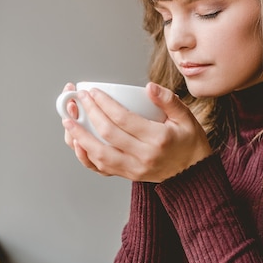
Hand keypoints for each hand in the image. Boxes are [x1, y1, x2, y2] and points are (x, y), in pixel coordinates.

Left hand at [61, 82, 211, 181]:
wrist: (193, 174)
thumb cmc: (190, 143)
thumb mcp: (186, 117)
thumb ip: (169, 100)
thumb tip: (148, 87)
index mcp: (159, 139)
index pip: (123, 119)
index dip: (104, 104)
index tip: (93, 92)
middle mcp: (144, 155)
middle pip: (108, 134)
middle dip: (90, 113)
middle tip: (79, 99)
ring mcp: (135, 168)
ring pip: (99, 154)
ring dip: (80, 136)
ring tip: (68, 120)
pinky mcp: (128, 175)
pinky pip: (101, 168)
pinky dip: (86, 156)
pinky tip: (78, 144)